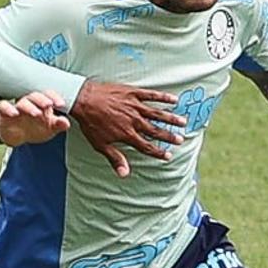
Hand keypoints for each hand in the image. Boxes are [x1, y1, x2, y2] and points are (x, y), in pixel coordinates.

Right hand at [0, 90, 70, 146]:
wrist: (17, 136)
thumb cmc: (36, 128)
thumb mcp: (49, 129)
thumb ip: (58, 125)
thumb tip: (66, 123)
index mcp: (41, 103)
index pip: (48, 95)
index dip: (54, 97)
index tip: (61, 104)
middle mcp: (29, 103)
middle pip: (35, 96)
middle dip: (42, 100)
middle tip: (48, 105)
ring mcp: (17, 108)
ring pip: (22, 102)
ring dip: (29, 107)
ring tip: (36, 114)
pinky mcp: (5, 114)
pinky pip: (4, 107)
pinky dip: (8, 109)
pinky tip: (14, 114)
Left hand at [67, 79, 182, 177]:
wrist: (83, 99)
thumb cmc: (90, 123)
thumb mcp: (100, 144)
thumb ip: (114, 158)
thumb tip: (124, 174)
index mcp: (127, 134)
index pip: (146, 146)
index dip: (158, 152)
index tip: (168, 156)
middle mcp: (133, 121)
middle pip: (155, 130)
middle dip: (169, 136)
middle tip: (181, 140)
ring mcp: (134, 106)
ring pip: (157, 113)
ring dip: (171, 118)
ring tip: (183, 122)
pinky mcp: (132, 93)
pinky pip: (151, 95)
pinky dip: (163, 97)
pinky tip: (174, 100)